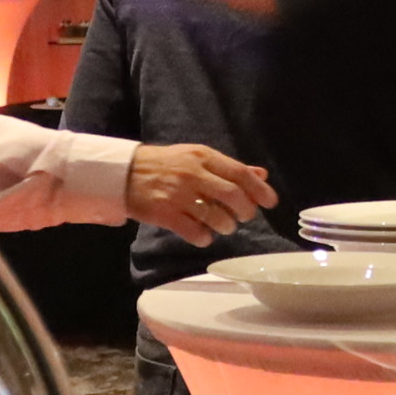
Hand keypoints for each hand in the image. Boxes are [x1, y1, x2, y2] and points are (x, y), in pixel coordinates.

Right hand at [126, 143, 275, 244]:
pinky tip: (202, 234)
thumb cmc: (165, 165)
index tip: (270, 203)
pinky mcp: (166, 215)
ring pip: (217, 217)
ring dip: (226, 226)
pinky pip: (196, 233)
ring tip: (223, 226)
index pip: (240, 173)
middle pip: (234, 196)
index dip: (259, 190)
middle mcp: (193, 174)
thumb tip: (261, 175)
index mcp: (203, 157)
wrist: (125, 173)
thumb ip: (229, 167)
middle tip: (244, 217)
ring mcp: (179, 195)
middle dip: (245, 211)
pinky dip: (205, 238)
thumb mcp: (197, 158)